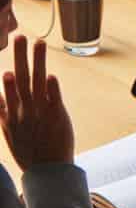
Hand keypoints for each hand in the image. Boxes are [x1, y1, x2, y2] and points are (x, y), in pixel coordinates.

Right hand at [0, 36, 73, 169]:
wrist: (48, 171)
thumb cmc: (31, 151)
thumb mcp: (11, 132)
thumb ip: (3, 112)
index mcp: (14, 114)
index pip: (9, 89)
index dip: (7, 74)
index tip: (4, 60)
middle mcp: (25, 110)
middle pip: (21, 78)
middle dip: (21, 56)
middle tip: (21, 36)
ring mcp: (40, 112)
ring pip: (37, 82)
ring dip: (37, 61)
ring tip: (39, 42)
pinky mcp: (57, 116)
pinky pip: (54, 99)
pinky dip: (51, 88)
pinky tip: (50, 75)